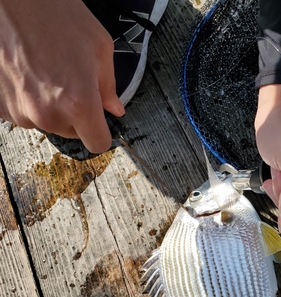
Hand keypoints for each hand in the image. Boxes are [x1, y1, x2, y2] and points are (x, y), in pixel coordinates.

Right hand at [0, 0, 124, 152]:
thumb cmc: (49, 11)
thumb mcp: (97, 45)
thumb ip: (108, 85)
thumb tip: (113, 107)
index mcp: (78, 102)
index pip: (98, 144)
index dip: (101, 132)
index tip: (99, 122)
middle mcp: (48, 113)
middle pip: (72, 133)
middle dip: (76, 114)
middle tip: (70, 81)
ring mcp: (20, 112)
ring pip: (47, 122)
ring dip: (50, 105)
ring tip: (46, 71)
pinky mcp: (1, 107)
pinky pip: (23, 113)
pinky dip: (28, 99)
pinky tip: (28, 73)